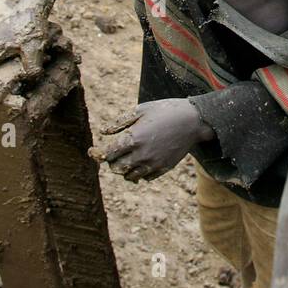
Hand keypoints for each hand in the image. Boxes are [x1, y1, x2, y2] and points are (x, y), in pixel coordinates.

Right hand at [0, 4, 49, 77]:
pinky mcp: (1, 38)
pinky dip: (16, 57)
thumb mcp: (34, 49)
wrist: (33, 5)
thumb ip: (31, 68)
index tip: (13, 89)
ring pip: (1, 61)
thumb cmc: (31, 26)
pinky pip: (5, 53)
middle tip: (26, 77)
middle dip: (9, 75)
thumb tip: (30, 82)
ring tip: (32, 63)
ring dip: (14, 66)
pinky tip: (31, 55)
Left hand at [95, 100, 213, 182]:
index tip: (93, 151)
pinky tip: (142, 161)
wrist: (193, 121)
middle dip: (111, 162)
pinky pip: (145, 177)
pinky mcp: (163, 168)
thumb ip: (120, 122)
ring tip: (127, 158)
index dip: (98, 153)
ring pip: (129, 176)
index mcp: (133, 138)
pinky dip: (139, 172)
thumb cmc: (166, 110)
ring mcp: (153, 163)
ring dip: (124, 169)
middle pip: (116, 168)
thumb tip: (103, 132)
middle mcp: (142, 154)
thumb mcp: (141, 110)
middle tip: (114, 153)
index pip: (108, 154)